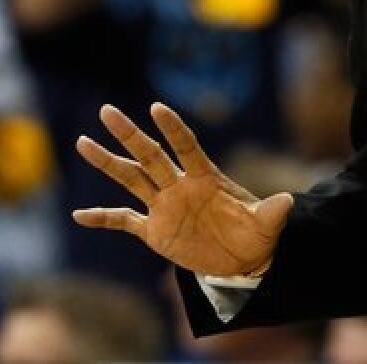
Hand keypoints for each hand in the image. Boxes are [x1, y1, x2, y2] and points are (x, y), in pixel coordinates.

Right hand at [73, 103, 292, 276]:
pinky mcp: (154, 230)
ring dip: (108, 163)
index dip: (173, 128)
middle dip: (130, 135)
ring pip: (131, 179)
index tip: (157, 108)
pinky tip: (78, 215)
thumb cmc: (257, 233)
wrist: (243, 258)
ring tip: (83, 142)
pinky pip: (123, 220)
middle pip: (151, 155)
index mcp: (207, 178)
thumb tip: (288, 201)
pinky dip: (102, 218)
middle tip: (107, 111)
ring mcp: (165, 206)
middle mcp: (180, 186)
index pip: (187, 147)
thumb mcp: (267, 224)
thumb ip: (272, 212)